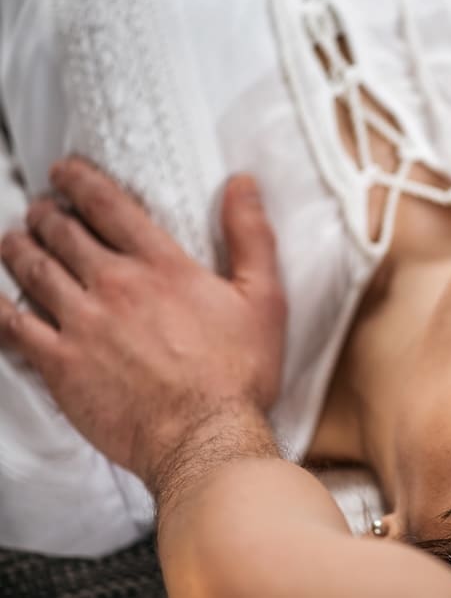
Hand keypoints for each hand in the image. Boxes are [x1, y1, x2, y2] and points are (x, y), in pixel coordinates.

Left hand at [0, 159, 286, 492]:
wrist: (205, 438)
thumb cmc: (239, 373)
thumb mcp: (264, 298)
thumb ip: (251, 236)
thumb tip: (242, 184)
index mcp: (162, 266)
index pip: (109, 206)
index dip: (80, 181)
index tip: (64, 172)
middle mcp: (115, 285)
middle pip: (63, 233)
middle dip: (46, 214)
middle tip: (41, 209)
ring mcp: (82, 324)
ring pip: (33, 270)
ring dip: (19, 247)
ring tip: (15, 240)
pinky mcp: (60, 364)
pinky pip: (14, 325)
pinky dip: (2, 305)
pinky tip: (0, 299)